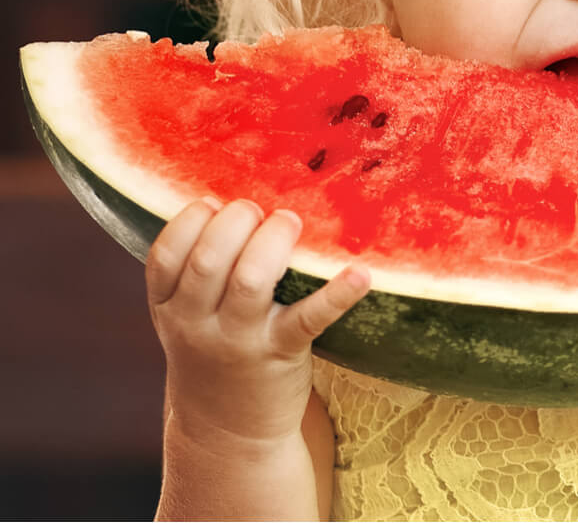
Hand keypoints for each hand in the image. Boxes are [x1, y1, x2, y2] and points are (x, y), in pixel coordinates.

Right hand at [146, 197, 369, 444]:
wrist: (227, 431)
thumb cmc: (214, 351)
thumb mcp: (187, 316)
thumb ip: (195, 269)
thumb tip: (234, 196)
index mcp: (168, 307)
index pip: (165, 254)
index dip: (190, 220)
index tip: (214, 202)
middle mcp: (197, 323)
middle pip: (209, 260)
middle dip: (235, 222)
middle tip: (258, 209)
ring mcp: (239, 341)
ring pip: (250, 281)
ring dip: (273, 242)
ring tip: (290, 221)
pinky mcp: (282, 354)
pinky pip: (311, 318)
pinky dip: (338, 293)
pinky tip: (361, 273)